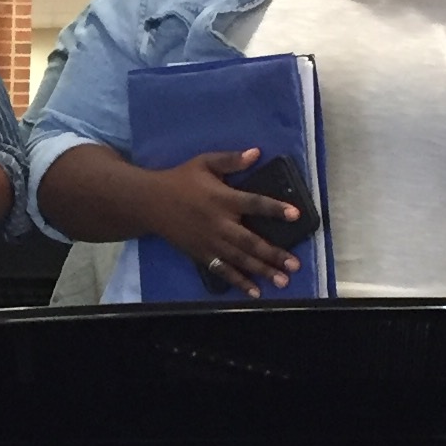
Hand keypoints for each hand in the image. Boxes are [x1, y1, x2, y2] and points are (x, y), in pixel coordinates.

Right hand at [144, 146, 302, 294]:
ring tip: (283, 282)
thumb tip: (256, 153)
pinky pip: (223, 270)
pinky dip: (239, 281)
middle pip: (251, 241)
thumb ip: (230, 160)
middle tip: (295, 266)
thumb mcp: (204, 162)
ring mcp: (210, 242)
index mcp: (223, 198)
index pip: (255, 203)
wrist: (150, 203)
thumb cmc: (181, 180)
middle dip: (274, 254)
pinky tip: (255, 292)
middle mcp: (220, 223)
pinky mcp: (202, 254)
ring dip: (262, 271)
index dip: (275, 209)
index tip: (295, 215)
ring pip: (240, 260)